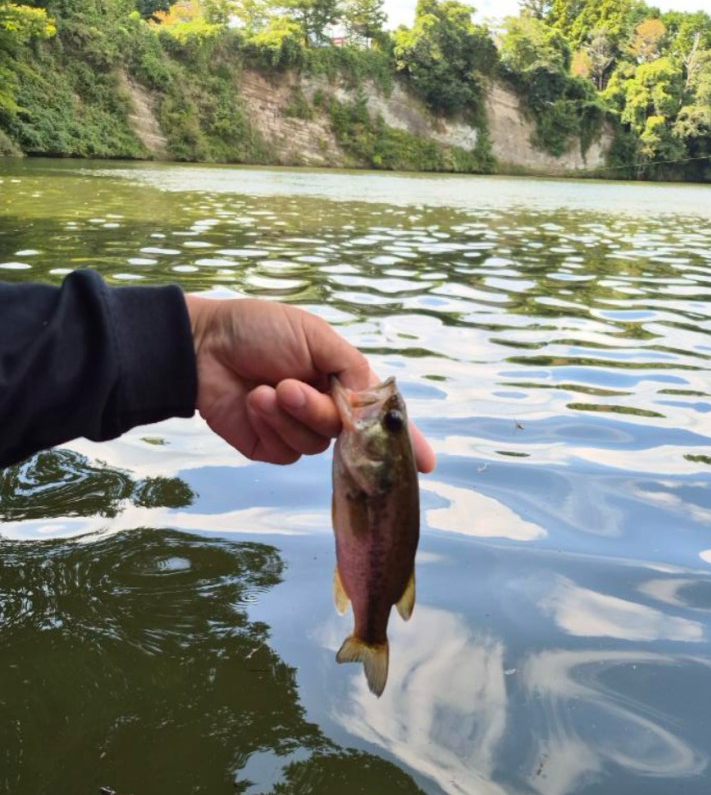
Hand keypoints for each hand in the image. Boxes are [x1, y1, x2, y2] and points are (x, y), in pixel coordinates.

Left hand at [185, 295, 435, 470]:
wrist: (202, 346)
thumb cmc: (258, 330)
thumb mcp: (316, 336)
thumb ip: (352, 370)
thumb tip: (372, 406)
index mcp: (343, 382)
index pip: (381, 418)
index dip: (407, 441)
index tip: (426, 464)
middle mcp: (327, 411)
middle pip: (350, 436)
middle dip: (321, 412)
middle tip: (291, 387)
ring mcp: (300, 432)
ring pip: (317, 446)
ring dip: (290, 415)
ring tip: (265, 389)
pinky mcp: (272, 449)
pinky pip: (288, 452)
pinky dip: (271, 425)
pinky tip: (252, 401)